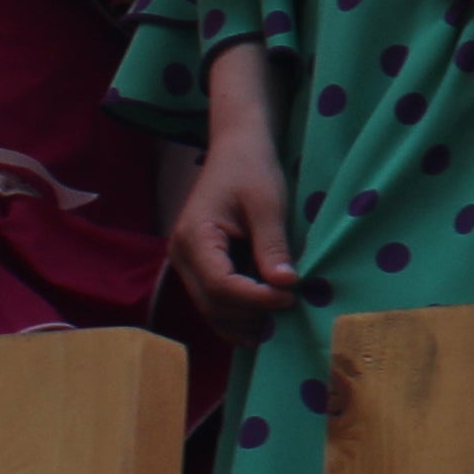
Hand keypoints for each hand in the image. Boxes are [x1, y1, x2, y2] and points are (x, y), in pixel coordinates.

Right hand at [171, 113, 296, 342]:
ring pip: (211, 308)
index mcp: (194, 237)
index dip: (255, 298)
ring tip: (279, 323)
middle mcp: (182, 256)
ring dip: (244, 321)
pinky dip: (239, 312)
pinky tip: (265, 316)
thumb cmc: (252, 169)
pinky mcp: (200, 267)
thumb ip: (273, 245)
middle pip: (212, 304)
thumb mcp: (268, 203)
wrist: (236, 149)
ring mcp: (187, 264)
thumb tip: (286, 285)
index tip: (291, 297)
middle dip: (250, 315)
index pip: (220, 285)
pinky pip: (215, 299)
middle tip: (289, 312)